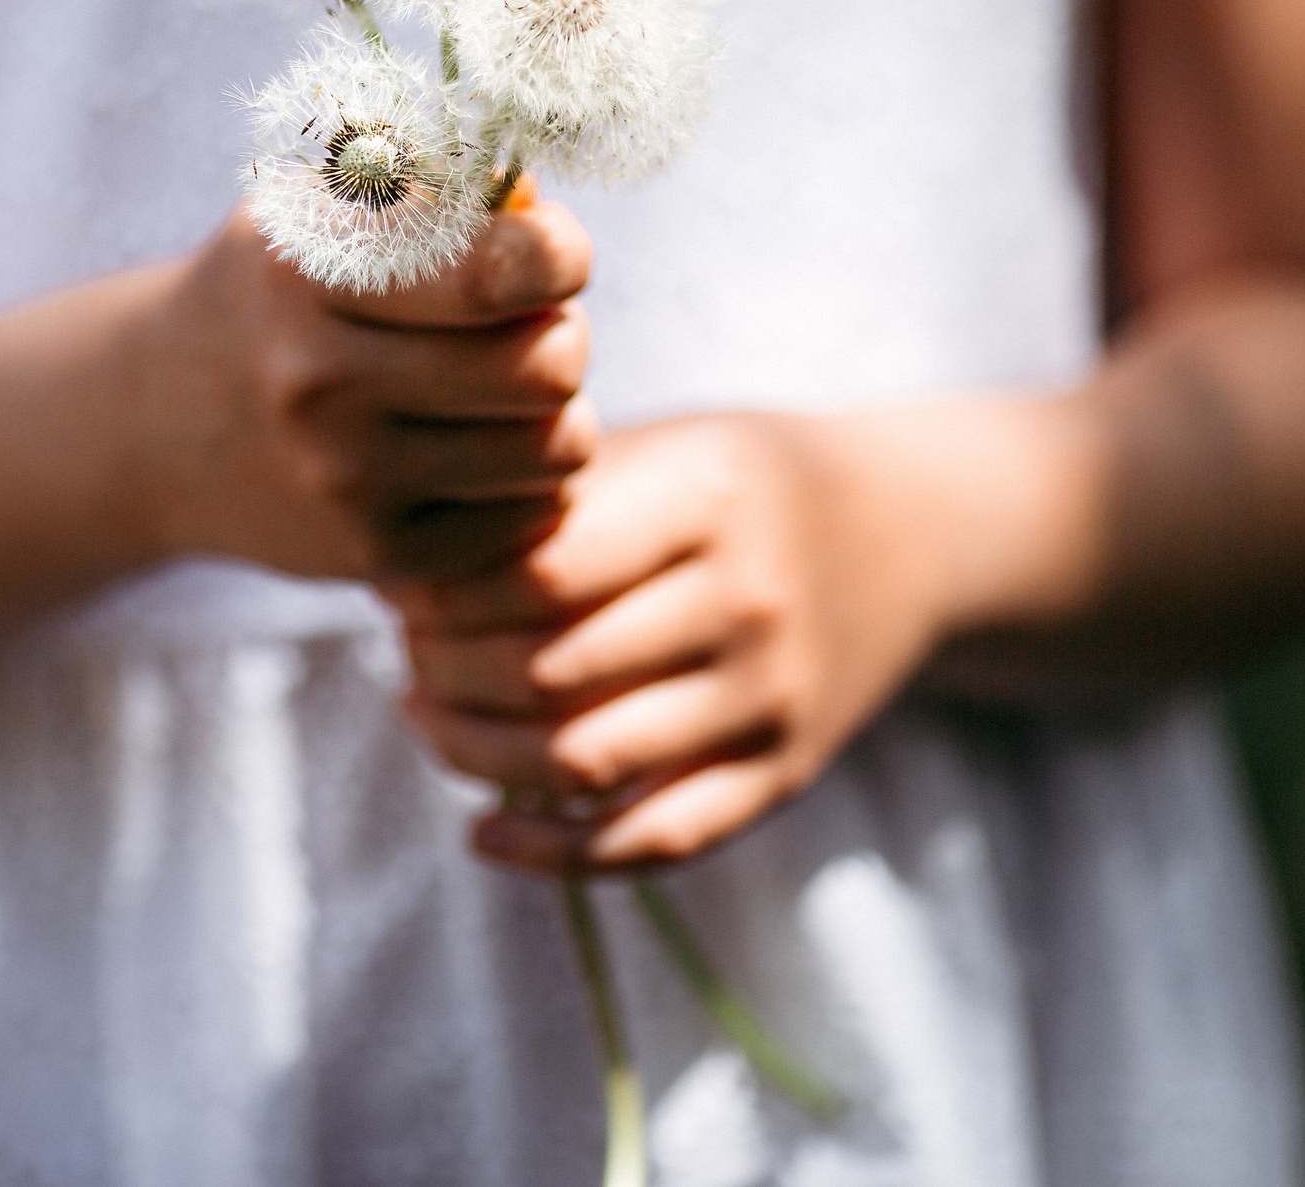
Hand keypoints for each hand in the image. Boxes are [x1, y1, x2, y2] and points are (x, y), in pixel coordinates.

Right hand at [143, 200, 599, 583]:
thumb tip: (544, 209)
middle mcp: (320, 380)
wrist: (155, 430)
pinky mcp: (377, 557)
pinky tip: (470, 452)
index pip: (502, 271)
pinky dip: (522, 482)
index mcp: (308, 272)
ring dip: (553, 413)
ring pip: (559, 447)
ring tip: (503, 392)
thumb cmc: (273, 296)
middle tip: (523, 329)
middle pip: (549, 365)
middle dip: (560, 335)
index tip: (549, 256)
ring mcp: (346, 480)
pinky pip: (531, 515)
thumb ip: (431, 190)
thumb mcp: (316, 209)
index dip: (559, 256)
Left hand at [390, 411, 960, 873]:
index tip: (401, 591)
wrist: (908, 535)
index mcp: (710, 498)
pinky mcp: (783, 774)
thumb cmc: (742, 483)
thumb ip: (548, 500)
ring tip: (427, 720)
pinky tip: (486, 835)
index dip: (448, 592)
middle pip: (550, 670)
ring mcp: (772, 697)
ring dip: (476, 756)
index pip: (541, 569)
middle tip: (405, 658)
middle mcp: (749, 601)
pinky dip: (554, 855)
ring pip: (585, 762)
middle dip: (446, 673)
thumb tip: (396, 573)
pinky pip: (654, 841)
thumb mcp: (664, 448)